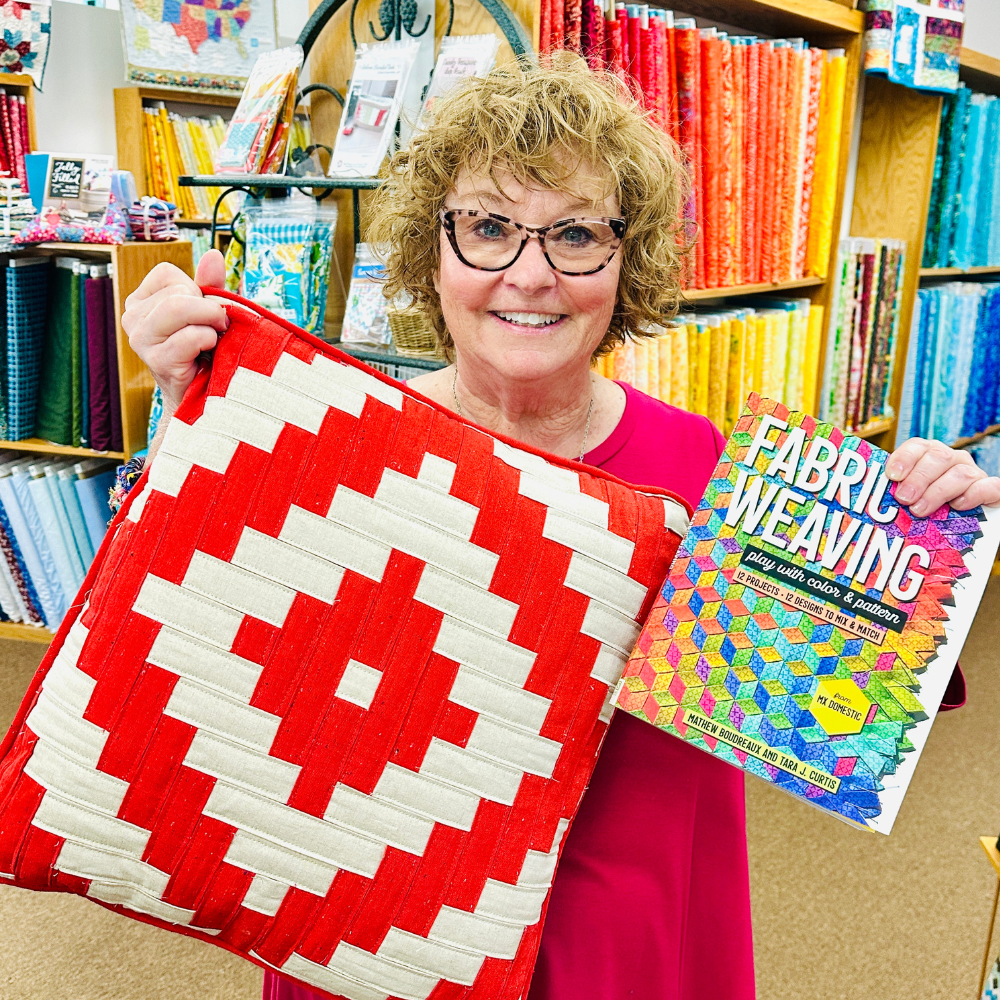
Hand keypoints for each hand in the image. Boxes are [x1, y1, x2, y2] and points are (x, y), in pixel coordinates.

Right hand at [122, 249, 228, 413]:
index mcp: (140, 302)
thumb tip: (214, 255)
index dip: (196, 290)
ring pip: (179, 307)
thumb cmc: (206, 353)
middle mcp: (132, 319)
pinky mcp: (156, 360)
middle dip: (209, 308)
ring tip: (213, 340)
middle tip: (217, 329)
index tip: (204, 314)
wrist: (203, 398)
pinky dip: (209, 341)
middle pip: (177, 291)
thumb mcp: (207, 314)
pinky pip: (191, 336)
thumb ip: (210, 285)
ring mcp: (140, 340)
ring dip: (210, 322)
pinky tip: (207, 356)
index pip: (167, 273)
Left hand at [886, 438, 999, 516]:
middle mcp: (952, 460)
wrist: (964, 521)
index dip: (904, 458)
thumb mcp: (910, 498)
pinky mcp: (991, 490)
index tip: (892, 476)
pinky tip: (958, 505)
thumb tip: (870, 499)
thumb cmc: (927, 507)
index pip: (917, 446)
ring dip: (938, 491)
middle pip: (937, 457)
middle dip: (918, 478)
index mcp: (929, 455)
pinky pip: (989, 486)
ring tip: (920, 509)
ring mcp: (973, 473)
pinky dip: (973, 495)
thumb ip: (895, 492)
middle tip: (904, 498)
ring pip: (960, 473)